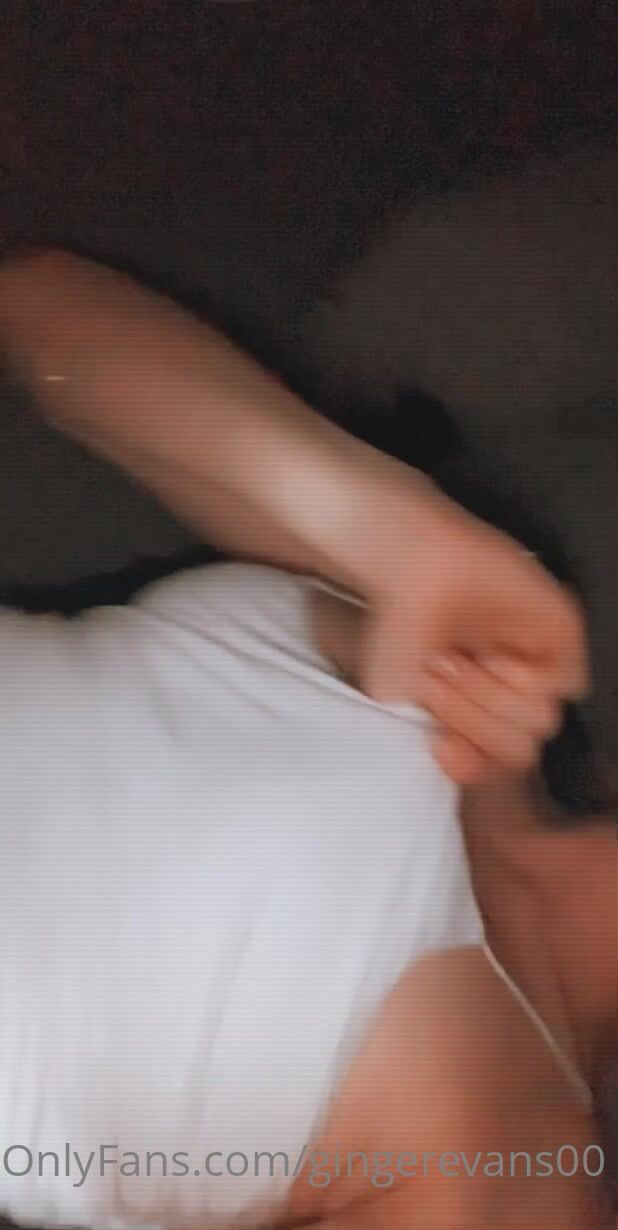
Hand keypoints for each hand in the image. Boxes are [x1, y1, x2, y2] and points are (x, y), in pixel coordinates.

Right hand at [353, 472, 587, 783]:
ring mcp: (539, 664)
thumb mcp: (401, 697)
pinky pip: (568, 683)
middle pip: (520, 748)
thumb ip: (436, 737)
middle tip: (438, 677)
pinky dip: (528, 679)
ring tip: (456, 660)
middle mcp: (512, 693)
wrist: (411, 568)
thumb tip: (455, 755)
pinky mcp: (561, 633)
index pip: (497, 764)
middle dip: (471, 719)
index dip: (473, 763)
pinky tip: (497, 656)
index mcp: (481, 713)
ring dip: (491, 697)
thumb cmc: (400, 627)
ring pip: (542, 721)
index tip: (439, 744)